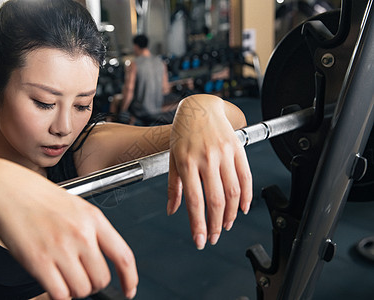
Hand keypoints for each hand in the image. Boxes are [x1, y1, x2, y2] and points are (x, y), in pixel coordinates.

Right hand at [0, 159, 137, 299]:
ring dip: (75, 289)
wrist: (6, 190)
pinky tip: (52, 280)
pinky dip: (58, 294)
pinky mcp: (38, 261)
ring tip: (64, 276)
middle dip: (92, 283)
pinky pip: (60, 294)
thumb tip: (104, 257)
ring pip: (82, 290)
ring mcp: (60, 248)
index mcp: (94, 219)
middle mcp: (81, 234)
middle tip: (80, 276)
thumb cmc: (38, 197)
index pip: (124, 256)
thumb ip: (93, 230)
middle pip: (102, 279)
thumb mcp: (76, 206)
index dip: (130, 278)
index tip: (129, 289)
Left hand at [167, 95, 251, 249]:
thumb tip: (172, 210)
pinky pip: (246, 177)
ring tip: (225, 225)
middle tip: (212, 237)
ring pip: (233, 192)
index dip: (198, 224)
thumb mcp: (172, 157)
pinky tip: (242, 208)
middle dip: (215, 225)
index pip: (194, 200)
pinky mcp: (238, 149)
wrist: (200, 106)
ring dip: (231, 214)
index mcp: (187, 162)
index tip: (200, 240)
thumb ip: (173, 186)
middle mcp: (206, 158)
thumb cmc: (183, 132)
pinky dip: (247, 196)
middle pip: (216, 200)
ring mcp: (224, 154)